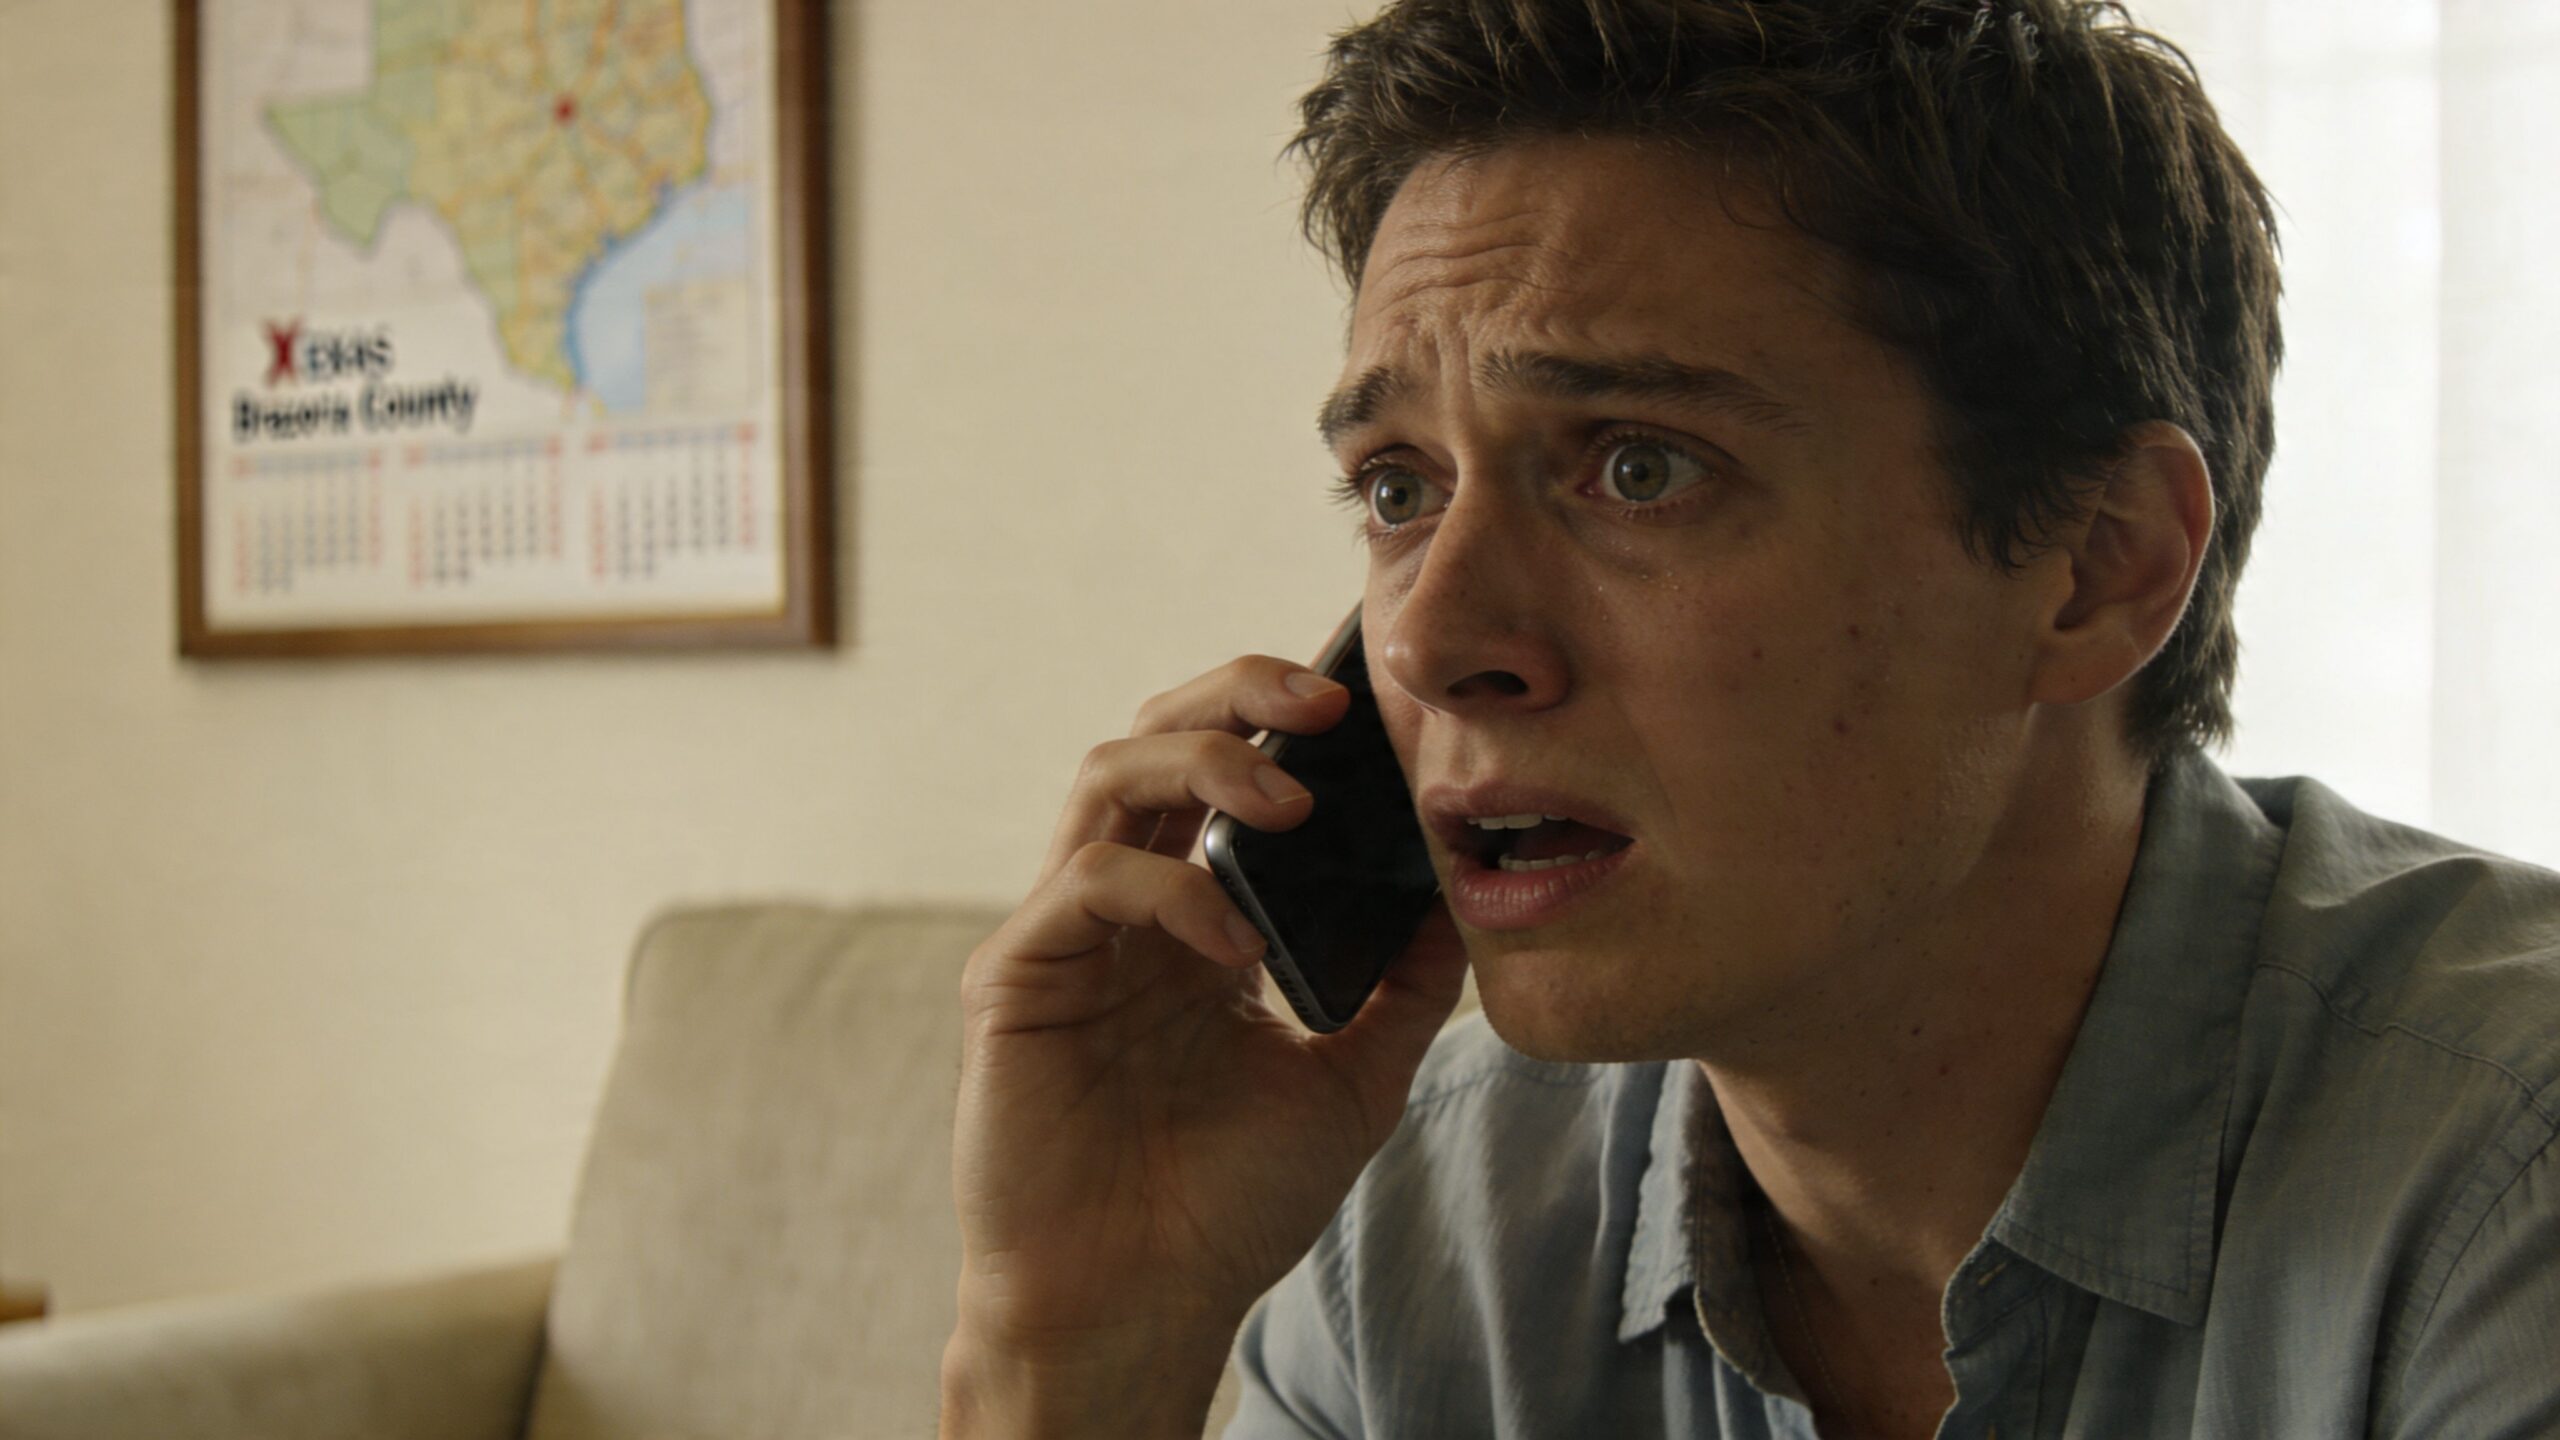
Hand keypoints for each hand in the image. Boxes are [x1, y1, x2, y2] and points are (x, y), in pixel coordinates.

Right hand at [941, 655, 1467, 1435]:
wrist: (1141, 1309)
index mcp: (1194, 920)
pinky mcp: (1016, 980)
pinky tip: (1233, 947)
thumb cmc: (1226, 1208)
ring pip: (1106, 777)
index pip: (1223, 771)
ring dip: (1203, 761)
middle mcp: (1125, 911)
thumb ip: (1401, 986)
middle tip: (1324, 702)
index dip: (1280, 715)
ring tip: (1288, 801)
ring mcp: (1065, 938)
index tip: (1367, 704)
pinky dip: (1168, 890)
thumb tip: (1460, 893)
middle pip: (1154, 737)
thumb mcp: (1353, 1081)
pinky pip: (1086, 884)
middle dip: (1236, 694)